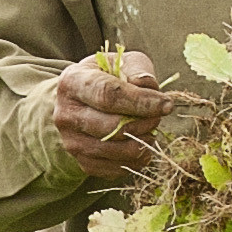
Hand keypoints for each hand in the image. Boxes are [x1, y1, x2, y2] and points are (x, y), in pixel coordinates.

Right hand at [47, 52, 173, 180]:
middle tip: (158, 115)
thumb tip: (148, 86)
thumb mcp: (122, 63)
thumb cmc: (107, 79)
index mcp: (72, 82)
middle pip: (112, 126)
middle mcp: (66, 114)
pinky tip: (140, 142)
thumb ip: (137, 70)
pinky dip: (136, 159)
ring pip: (117, 150)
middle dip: (145, 122)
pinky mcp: (83, 163)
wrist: (82, 103)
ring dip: (143, 141)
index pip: (108, 95)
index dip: (141, 101)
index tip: (166, 104)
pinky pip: (117, 168)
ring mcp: (71, 142)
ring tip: (150, 128)